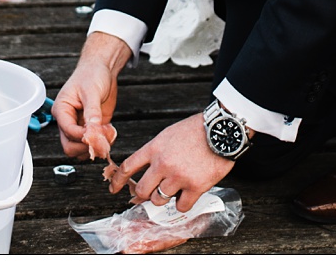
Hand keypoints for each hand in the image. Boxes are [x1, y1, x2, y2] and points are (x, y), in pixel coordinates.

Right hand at [54, 32, 127, 157]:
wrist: (103, 69)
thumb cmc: (92, 74)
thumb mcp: (92, 90)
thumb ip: (92, 111)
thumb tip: (92, 130)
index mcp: (61, 110)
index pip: (67, 131)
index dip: (82, 135)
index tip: (97, 132)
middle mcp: (67, 121)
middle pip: (69, 147)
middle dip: (86, 145)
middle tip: (102, 137)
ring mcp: (78, 127)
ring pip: (80, 150)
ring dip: (94, 147)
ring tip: (107, 133)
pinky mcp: (90, 130)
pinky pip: (92, 145)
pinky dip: (101, 144)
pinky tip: (109, 132)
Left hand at [112, 113, 233, 213]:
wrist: (221, 130)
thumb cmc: (196, 130)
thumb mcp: (169, 134)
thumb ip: (156, 152)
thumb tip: (147, 171)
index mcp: (154, 147)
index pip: (127, 167)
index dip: (117, 181)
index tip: (114, 189)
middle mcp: (162, 163)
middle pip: (142, 190)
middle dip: (143, 195)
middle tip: (149, 194)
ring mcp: (178, 176)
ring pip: (159, 200)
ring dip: (164, 198)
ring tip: (174, 189)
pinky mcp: (194, 187)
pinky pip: (181, 206)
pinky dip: (183, 203)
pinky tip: (188, 194)